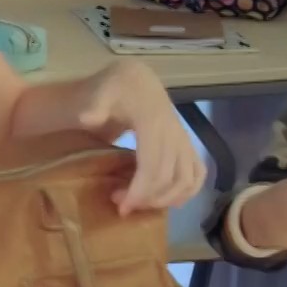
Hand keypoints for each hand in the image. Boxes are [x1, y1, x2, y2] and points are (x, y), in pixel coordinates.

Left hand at [78, 62, 207, 215]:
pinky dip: (187, 191)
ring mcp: (184, 140)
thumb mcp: (100, 91)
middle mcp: (174, 133)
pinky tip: (169, 200)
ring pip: (187, 180)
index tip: (121, 206)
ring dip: (166, 199)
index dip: (139, 191)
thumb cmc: (114, 88)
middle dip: (147, 199)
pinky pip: (198, 173)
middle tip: (122, 206)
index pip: (153, 167)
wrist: (136, 80)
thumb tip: (87, 119)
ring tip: (141, 204)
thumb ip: (94, 104)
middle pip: (169, 178)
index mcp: (153, 122)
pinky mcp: (188, 145)